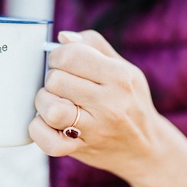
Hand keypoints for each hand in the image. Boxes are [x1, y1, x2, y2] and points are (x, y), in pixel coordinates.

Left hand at [29, 30, 165, 181]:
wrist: (146, 148)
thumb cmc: (131, 101)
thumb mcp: (125, 69)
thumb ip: (95, 46)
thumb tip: (63, 37)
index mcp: (120, 77)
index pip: (71, 55)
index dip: (58, 55)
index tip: (62, 62)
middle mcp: (110, 103)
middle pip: (56, 80)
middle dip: (52, 78)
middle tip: (61, 84)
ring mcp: (96, 129)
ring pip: (51, 109)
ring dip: (44, 103)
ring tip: (54, 102)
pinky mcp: (83, 149)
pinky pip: (49, 142)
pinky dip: (40, 131)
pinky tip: (49, 123)